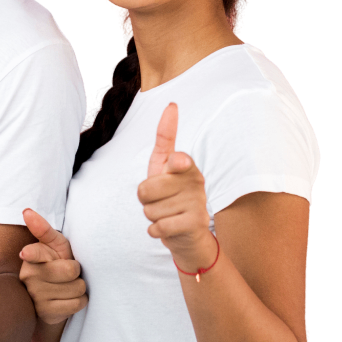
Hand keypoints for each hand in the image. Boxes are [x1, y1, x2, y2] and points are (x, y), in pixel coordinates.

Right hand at [19, 209, 87, 326]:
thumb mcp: (54, 245)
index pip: (33, 253)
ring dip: (79, 287)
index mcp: (31, 255)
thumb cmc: (56, 263)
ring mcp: (36, 296)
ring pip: (77, 288)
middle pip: (70, 270)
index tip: (25, 253)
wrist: (53, 297)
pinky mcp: (46, 312)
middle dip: (77, 271)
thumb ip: (43, 229)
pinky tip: (69, 298)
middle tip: (69, 272)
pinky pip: (76, 304)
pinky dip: (80, 301)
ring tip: (69, 286)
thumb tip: (26, 211)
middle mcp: (29, 275)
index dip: (31, 253)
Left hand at [137, 102, 213, 267]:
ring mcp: (197, 201)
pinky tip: (168, 228)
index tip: (173, 126)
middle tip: (158, 201)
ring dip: (152, 216)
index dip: (172, 151)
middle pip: (145, 189)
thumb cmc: (169, 197)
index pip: (175, 154)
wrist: (188, 235)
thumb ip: (164, 144)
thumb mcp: (162, 170)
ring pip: (149, 210)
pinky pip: (158, 226)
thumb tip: (172, 106)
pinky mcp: (195, 222)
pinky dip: (156, 231)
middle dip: (144, 200)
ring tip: (166, 214)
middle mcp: (194, 180)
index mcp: (184, 165)